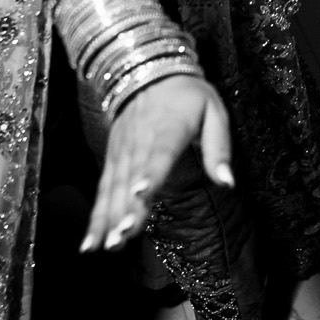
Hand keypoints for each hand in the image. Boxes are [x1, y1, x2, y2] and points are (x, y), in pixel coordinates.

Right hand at [83, 73, 233, 251]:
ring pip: (114, 189)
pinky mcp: (113, 161)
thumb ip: (219, 148)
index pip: (161, 151)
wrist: (148, 73)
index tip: (142, 193)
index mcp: (170, 127)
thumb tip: (228, 182)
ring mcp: (123, 153)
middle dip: (126, 209)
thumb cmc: (187, 96)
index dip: (151, 172)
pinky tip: (90, 243)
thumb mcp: (214, 110)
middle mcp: (141, 142)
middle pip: (132, 178)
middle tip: (121, 237)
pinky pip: (103, 191)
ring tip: (106, 246)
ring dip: (108, 219)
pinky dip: (95, 217)